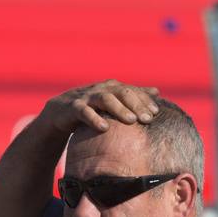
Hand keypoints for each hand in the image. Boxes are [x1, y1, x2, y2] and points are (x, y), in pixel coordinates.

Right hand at [38, 80, 160, 137]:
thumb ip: (133, 96)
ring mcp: (87, 97)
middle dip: (136, 105)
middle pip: (122, 93)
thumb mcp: (113, 101)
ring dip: (119, 109)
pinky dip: (94, 118)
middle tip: (148, 119)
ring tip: (131, 121)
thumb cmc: (92, 107)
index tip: (156, 112)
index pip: (133, 91)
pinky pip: (84, 111)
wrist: (61, 112)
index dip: (145, 100)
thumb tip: (156, 92)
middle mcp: (102, 89)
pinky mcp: (73, 107)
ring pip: (105, 99)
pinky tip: (104, 128)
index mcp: (113, 88)